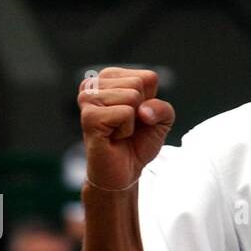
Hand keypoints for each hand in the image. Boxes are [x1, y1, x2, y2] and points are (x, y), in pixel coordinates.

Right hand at [78, 66, 173, 190]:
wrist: (123, 172)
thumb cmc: (138, 143)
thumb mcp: (161, 121)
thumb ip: (163, 107)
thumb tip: (142, 110)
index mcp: (109, 77)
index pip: (148, 77)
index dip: (150, 102)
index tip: (136, 117)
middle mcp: (94, 84)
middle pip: (139, 84)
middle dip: (141, 110)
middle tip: (126, 126)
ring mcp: (88, 98)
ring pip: (132, 96)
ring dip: (132, 121)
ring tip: (118, 131)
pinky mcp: (89, 116)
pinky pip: (125, 113)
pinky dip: (126, 130)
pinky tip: (113, 137)